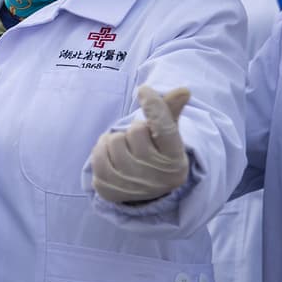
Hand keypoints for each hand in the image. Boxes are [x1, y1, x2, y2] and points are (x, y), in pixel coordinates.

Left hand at [90, 86, 191, 203]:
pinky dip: (101, 150)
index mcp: (175, 158)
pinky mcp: (110, 191)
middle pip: (135, 131)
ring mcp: (133, 185)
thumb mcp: (167, 135)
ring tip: (125, 149)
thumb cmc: (156, 153)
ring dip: (116, 139)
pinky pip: (97, 156)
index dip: (154, 107)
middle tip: (139, 142)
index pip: (165, 128)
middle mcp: (157, 175)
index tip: (144, 89)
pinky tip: (111, 157)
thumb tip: (184, 90)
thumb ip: (170, 111)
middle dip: (134, 131)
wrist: (144, 190)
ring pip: (114, 141)